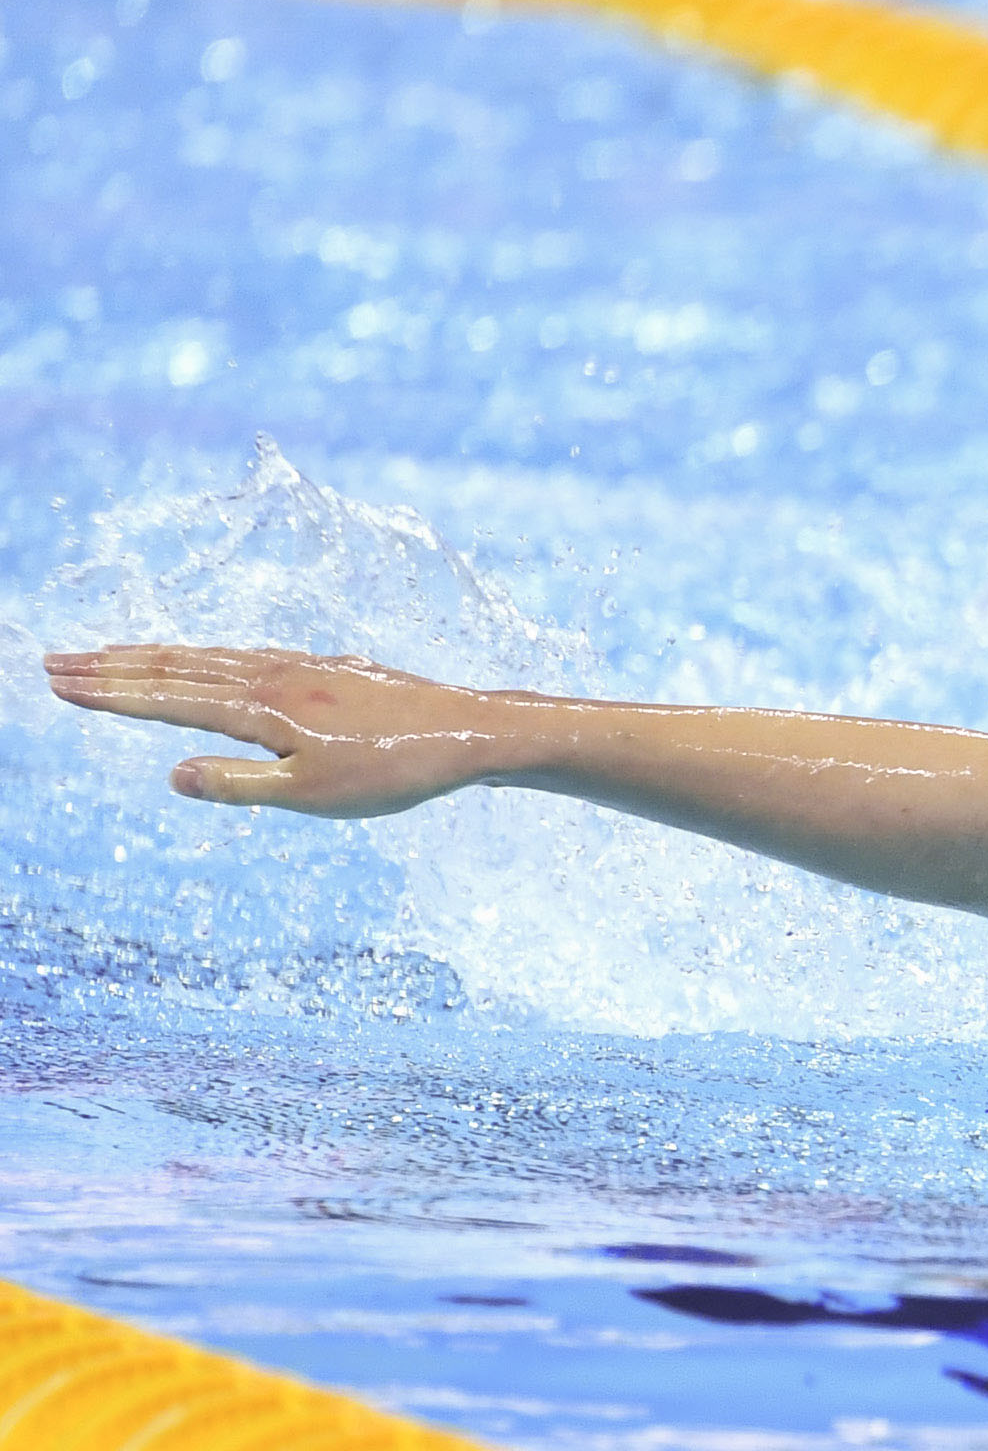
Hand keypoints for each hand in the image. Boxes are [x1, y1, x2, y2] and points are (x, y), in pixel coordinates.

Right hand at [42, 644, 515, 817]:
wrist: (468, 732)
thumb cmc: (392, 774)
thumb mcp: (311, 794)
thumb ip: (239, 784)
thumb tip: (170, 772)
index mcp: (262, 709)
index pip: (168, 697)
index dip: (110, 692)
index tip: (57, 682)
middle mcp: (275, 677)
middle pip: (180, 667)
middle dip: (116, 666)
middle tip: (56, 662)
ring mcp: (303, 668)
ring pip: (212, 657)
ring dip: (158, 657)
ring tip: (113, 656)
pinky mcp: (329, 670)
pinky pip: (250, 657)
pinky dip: (210, 656)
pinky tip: (209, 661)